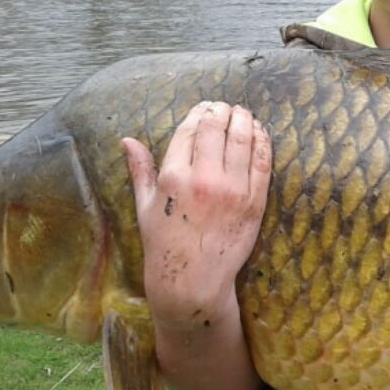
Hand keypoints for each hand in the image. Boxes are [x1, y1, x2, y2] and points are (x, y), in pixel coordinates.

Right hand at [121, 101, 272, 327]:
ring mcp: (232, 190)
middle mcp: (204, 179)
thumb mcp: (145, 206)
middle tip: (226, 106)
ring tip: (244, 114)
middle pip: (217, 129)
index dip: (199, 113)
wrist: (192, 282)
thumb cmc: (164, 244)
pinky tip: (260, 133)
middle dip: (222, 111)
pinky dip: (263, 142)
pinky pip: (263, 163)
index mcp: (174, 177)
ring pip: (243, 140)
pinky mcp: (254, 202)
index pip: (190, 130)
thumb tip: (127, 139)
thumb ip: (140, 169)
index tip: (205, 107)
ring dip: (245, 120)